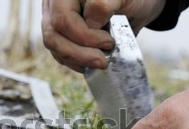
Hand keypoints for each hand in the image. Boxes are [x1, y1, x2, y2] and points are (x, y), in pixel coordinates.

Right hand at [41, 0, 164, 71]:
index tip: (109, 42)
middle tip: (102, 62)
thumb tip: (90, 23)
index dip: (84, 36)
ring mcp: (52, 19)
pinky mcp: (59, 34)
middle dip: (78, 54)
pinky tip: (91, 63)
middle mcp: (54, 4)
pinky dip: (75, 61)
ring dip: (77, 60)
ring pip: (54, 46)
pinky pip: (58, 53)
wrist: (136, 5)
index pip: (63, 19)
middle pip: (53, 35)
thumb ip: (104, 4)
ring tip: (99, 63)